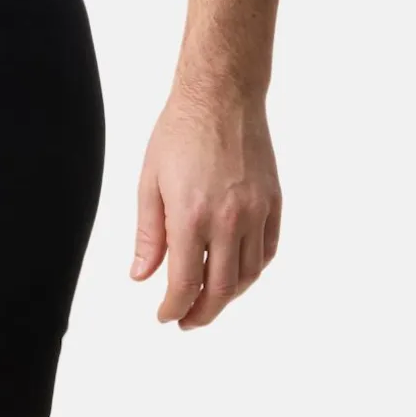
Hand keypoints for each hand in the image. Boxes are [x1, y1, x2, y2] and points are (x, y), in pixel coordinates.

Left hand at [131, 85, 281, 329]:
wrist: (222, 94)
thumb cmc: (179, 134)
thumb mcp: (149, 186)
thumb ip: (148, 237)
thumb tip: (141, 278)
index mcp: (192, 217)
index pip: (184, 284)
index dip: (173, 308)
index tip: (164, 316)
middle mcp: (229, 219)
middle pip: (219, 289)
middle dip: (201, 314)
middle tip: (187, 321)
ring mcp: (256, 211)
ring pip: (247, 275)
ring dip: (227, 296)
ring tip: (208, 301)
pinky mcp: (273, 201)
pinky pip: (267, 251)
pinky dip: (252, 271)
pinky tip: (234, 274)